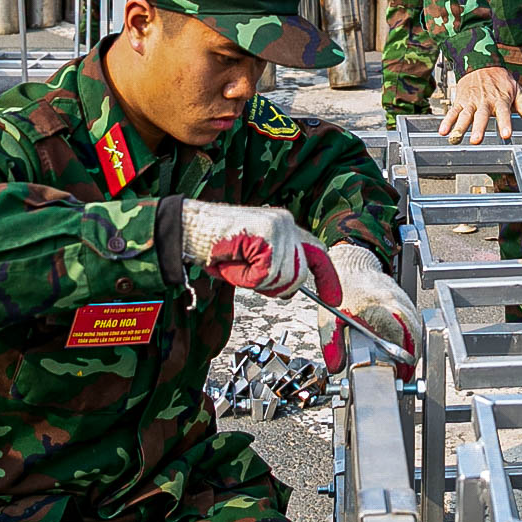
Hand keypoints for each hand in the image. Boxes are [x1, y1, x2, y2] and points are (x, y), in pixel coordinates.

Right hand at [179, 201, 339, 301]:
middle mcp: (286, 223)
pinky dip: (243, 278)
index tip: (334, 298)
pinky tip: (231, 261)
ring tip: (234, 263)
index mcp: (285, 226)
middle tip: (246, 273)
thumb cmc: (214, 244)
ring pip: (281, 278)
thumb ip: (275, 267)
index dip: (326, 277)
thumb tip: (290, 289)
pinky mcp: (266, 236)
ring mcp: (278, 228)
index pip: (317, 252)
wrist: (187, 228)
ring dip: (252, 280)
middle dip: (273, 285)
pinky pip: (263, 276)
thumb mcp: (252, 257)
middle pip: (298, 275)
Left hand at [316, 243, 423, 379]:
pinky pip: (415, 318)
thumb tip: (336, 366)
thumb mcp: (329, 319)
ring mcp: (401, 298)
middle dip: (412, 354)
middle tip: (405, 371)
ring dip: (415, 345)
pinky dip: (414, 334)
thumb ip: (331, 344)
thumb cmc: (341, 290)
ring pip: (417, 326)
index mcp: (376, 308)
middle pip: (413, 332)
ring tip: (406, 362)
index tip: (400, 369)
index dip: (402, 354)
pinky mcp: (404, 298)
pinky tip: (407, 345)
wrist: (352, 265)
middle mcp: (393, 302)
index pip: (398, 334)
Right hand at [439, 65, 521, 143]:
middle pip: (481, 116)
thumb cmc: (500, 80)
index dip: (505, 123)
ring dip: (460, 127)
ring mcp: (471, 101)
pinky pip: (453, 111)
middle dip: (478, 128)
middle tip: (476, 140)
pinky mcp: (460, 100)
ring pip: (465, 115)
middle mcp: (485, 101)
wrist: (481, 63)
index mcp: (500, 100)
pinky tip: (443, 131)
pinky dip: (447, 121)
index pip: (504, 113)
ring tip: (456, 138)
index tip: (506, 135)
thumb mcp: (516, 90)